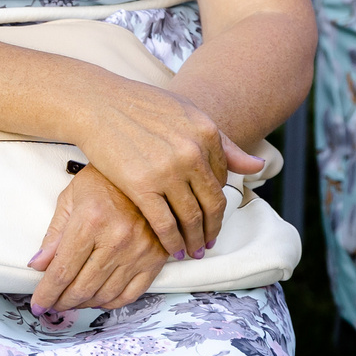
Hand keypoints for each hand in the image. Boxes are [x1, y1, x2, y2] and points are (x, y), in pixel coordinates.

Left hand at [27, 167, 170, 313]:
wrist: (145, 171)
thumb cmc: (105, 181)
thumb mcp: (71, 198)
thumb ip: (54, 234)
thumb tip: (39, 265)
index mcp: (90, 221)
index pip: (62, 270)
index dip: (47, 293)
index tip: (38, 304)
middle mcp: (116, 239)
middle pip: (82, 288)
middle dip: (62, 302)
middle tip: (53, 304)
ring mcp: (138, 251)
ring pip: (104, 295)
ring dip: (84, 304)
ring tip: (72, 301)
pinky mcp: (155, 259)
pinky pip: (130, 294)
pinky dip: (110, 303)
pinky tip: (99, 299)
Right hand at [64, 72, 264, 259]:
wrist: (97, 104)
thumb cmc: (140, 106)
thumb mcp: (187, 114)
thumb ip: (223, 143)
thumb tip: (257, 166)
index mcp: (207, 133)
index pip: (222, 180)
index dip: (218, 203)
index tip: (213, 217)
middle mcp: (192, 152)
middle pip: (212, 203)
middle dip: (213, 229)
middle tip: (209, 244)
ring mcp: (168, 170)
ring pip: (191, 217)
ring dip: (195, 240)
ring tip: (193, 251)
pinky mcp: (141, 185)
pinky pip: (164, 223)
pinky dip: (172, 241)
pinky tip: (173, 250)